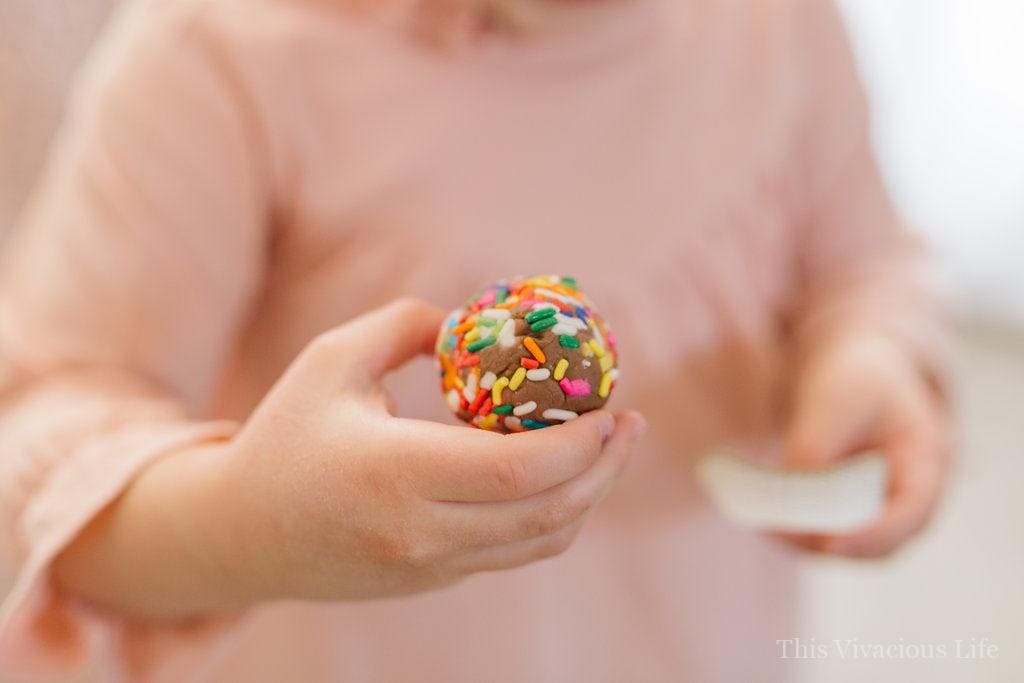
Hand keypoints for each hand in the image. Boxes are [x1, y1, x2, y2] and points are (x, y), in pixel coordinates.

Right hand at [218, 298, 645, 601]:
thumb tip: (473, 321)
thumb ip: (405, 324)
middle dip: (606, 467)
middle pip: (548, 511)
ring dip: (588, 496)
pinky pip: (513, 553)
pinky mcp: (431, 580)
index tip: (611, 403)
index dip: (583, 441)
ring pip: (539, 541)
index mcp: (395, 473)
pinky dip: (552, 517)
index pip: (520, 469)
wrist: (238, 535)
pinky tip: (561, 478)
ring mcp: (428, 565)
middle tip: (632, 423)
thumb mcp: (331, 360)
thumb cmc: (283, 435)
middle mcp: (419, 531)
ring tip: (610, 451)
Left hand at [776, 331, 948, 556]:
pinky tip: (765, 520)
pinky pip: (830, 536)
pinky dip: (799, 533)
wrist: (860, 375)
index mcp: (926, 460)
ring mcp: (887, 511)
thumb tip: (788, 498)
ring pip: (852, 547)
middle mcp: (914, 496)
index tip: (829, 543)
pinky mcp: (857, 516)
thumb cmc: (856, 382)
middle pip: (881, 544)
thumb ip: (813, 446)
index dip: (874, 534)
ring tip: (764, 525)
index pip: (912, 511)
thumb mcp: (834, 400)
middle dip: (829, 543)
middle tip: (777, 532)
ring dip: (807, 543)